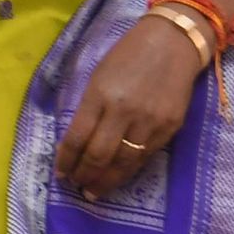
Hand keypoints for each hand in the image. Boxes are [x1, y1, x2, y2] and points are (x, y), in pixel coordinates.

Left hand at [54, 17, 201, 199]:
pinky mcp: (170, 128)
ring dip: (106, 181)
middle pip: (99, 155)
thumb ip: (89, 107)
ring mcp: (149, 121)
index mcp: (100, 94)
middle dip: (84, 175)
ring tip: (94, 191)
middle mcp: (124, 111)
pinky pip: (145, 156)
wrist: (173, 42)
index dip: (66, 160)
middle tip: (77, 186)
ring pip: (124, 163)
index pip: (77, 137)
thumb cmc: (128, 55)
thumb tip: (78, 141)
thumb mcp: (99, 75)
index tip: (60, 173)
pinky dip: (129, 170)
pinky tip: (119, 177)